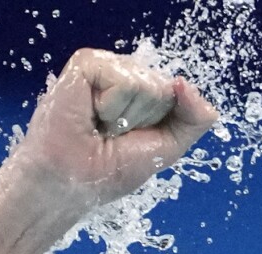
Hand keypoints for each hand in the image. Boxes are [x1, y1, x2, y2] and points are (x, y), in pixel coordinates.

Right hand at [7, 48, 217, 210]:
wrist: (68, 183)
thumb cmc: (107, 170)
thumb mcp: (167, 147)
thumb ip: (193, 119)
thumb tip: (186, 83)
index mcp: (145, 92)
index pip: (178, 95)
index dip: (162, 123)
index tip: (133, 139)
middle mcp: (126, 74)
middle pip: (166, 89)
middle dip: (145, 121)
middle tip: (113, 135)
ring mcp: (106, 67)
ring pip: (148, 84)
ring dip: (126, 117)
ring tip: (100, 126)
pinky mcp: (86, 63)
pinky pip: (124, 80)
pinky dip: (111, 107)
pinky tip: (90, 115)